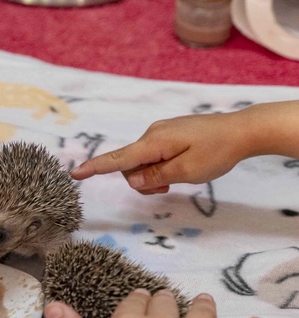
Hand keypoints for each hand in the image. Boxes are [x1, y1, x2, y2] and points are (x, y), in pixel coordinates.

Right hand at [70, 111, 252, 193]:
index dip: (95, 168)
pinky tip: (181, 167)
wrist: (243, 130)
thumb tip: (132, 179)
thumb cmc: (217, 151)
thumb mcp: (186, 172)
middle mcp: (152, 134)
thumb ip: (155, 177)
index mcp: (153, 143)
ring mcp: (161, 132)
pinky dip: (160, 166)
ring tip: (178, 178)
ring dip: (153, 175)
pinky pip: (154, 154)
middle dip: (141, 181)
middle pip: (130, 165)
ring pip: (142, 161)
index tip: (74, 174)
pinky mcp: (170, 133)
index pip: (117, 159)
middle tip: (168, 187)